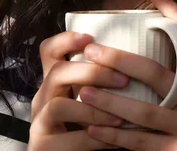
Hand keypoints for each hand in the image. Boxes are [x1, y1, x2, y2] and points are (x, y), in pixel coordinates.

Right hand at [27, 31, 130, 150]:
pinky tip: (117, 140)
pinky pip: (70, 139)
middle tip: (123, 79)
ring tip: (120, 116)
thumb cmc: (89, 126)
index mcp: (54, 82)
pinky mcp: (43, 148)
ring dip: (93, 109)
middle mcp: (42, 99)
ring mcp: (39, 123)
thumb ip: (101, 82)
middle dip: (93, 73)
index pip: (49, 51)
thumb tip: (136, 61)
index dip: (66, 40)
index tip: (89, 37)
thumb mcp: (91, 99)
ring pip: (58, 105)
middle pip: (57, 73)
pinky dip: (96, 138)